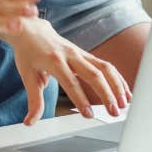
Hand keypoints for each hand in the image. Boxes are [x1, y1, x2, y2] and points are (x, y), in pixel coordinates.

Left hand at [5, 16, 131, 125]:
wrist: (31, 29)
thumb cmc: (28, 53)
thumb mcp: (26, 76)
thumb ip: (34, 101)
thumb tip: (30, 122)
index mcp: (54, 61)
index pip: (71, 83)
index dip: (81, 100)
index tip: (88, 114)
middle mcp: (71, 55)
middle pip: (94, 74)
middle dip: (106, 94)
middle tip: (114, 111)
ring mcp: (81, 53)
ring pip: (105, 67)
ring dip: (117, 85)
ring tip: (124, 103)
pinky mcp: (87, 55)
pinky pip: (106, 65)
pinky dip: (117, 78)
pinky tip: (125, 92)